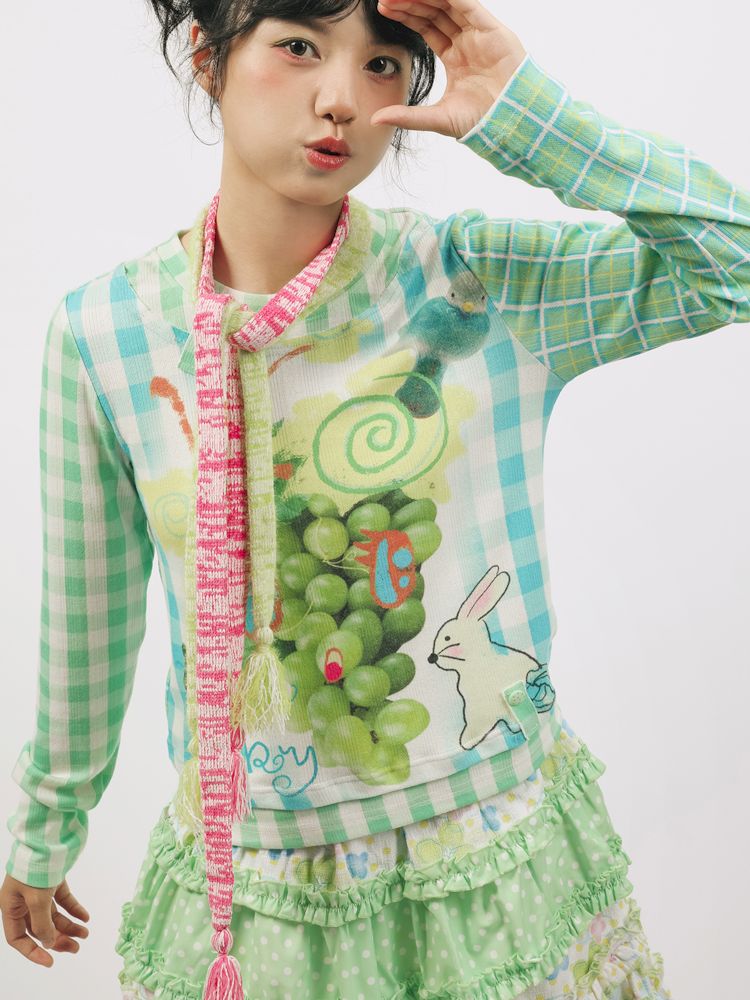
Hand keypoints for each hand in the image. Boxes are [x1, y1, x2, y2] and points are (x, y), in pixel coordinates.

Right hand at [0, 873, 89, 966]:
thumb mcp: (36, 899)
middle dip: (57, 939)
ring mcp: (38, 889)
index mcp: (11, 906)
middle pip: (39, 928)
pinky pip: (63, 899)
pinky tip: (85, 917)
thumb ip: (42, 924)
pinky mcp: (53, 879)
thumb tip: (49, 942)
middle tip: (76, 948)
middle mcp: (22, 900)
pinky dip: (74, 908)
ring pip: (53, 915)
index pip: (18, 938)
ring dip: (69, 926)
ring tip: (86, 934)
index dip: (33, 952)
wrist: (48, 834)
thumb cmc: (35, 866)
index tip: (51, 961)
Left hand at [371, 0, 526, 138]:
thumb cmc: (482, 122)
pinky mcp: (492, 30)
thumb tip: (376, 119)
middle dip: (411, 2)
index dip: (407, 16)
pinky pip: (468, 4)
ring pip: (449, 3)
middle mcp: (467, 41)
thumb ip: (407, 116)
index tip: (385, 9)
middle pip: (435, 11)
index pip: (427, 27)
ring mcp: (480, 34)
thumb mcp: (437, 118)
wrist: (509, 123)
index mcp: (455, 57)